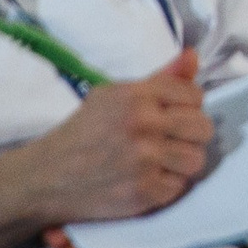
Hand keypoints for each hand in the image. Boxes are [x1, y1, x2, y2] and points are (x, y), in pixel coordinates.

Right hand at [17, 49, 213, 232]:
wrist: (44, 176)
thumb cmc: (82, 132)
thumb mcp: (113, 95)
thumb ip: (159, 78)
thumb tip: (193, 56)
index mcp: (138, 95)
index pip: (195, 95)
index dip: (188, 107)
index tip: (172, 116)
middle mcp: (144, 124)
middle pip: (202, 128)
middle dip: (190, 135)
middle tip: (171, 142)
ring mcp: (145, 159)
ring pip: (196, 159)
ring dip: (182, 163)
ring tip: (162, 162)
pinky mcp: (142, 192)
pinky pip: (178, 187)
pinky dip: (166, 186)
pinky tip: (148, 180)